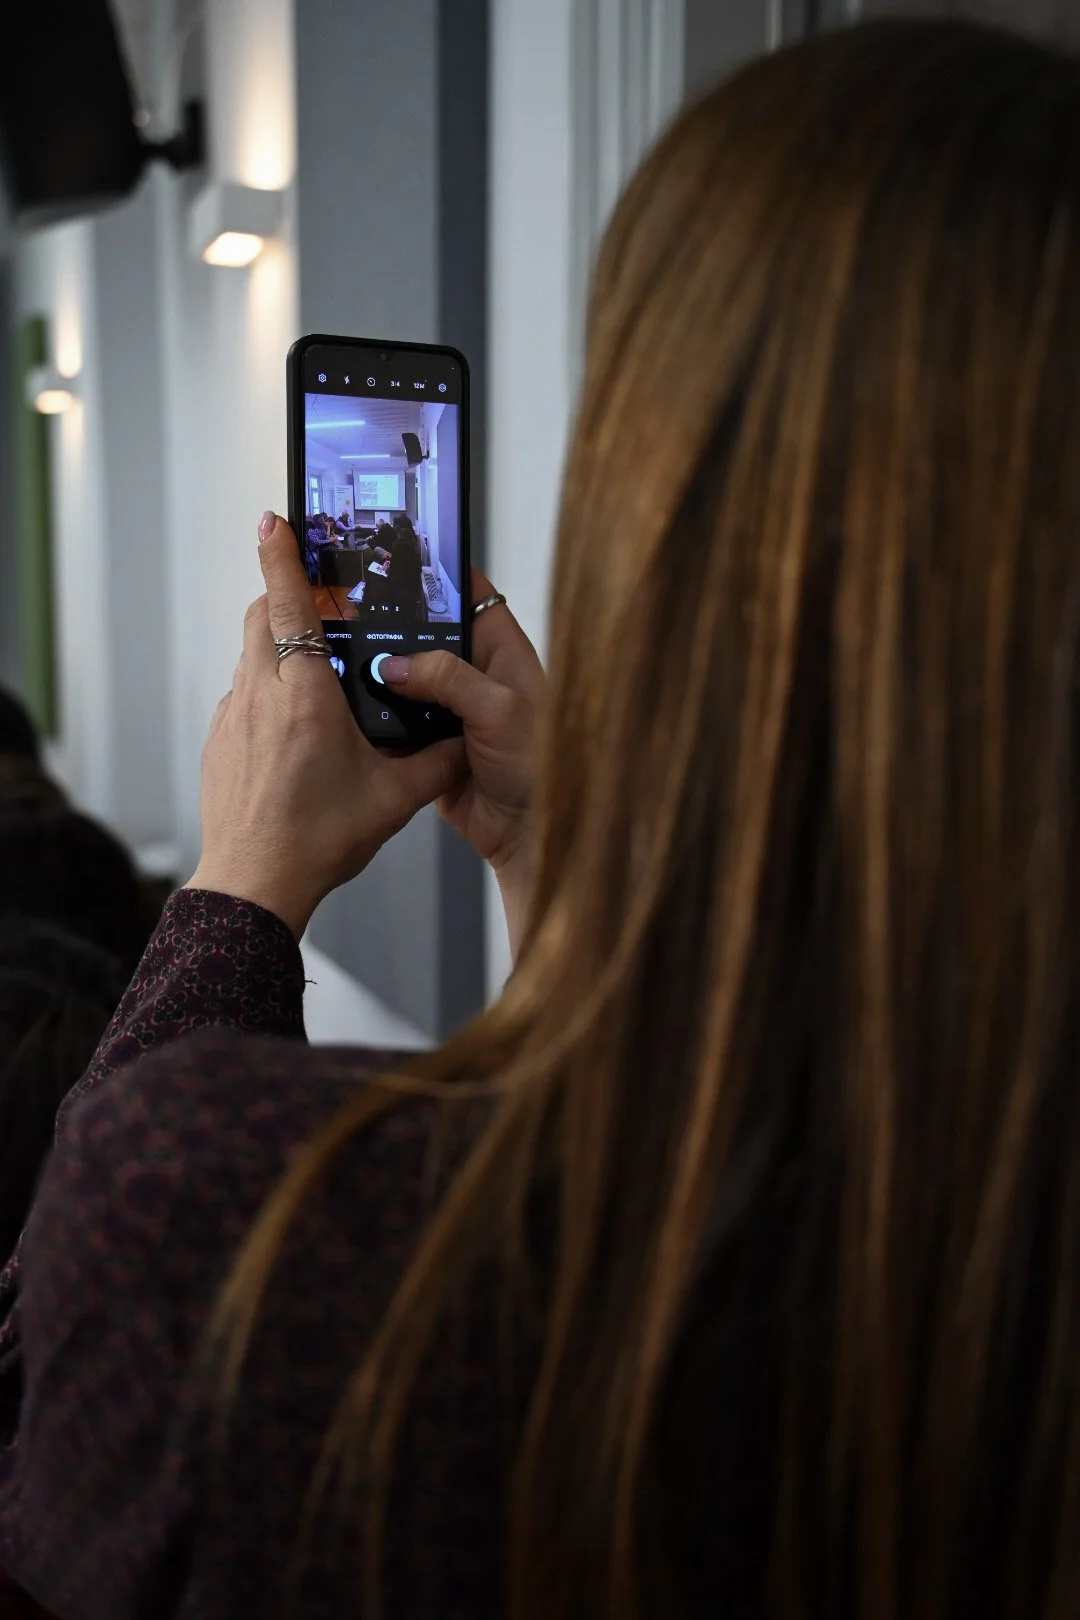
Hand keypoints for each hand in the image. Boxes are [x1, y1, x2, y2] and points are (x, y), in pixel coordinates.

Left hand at [185, 514, 466, 937]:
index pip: (288, 605)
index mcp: (305, 699)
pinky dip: (268, 689)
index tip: (275, 520)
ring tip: (316, 668)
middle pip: (262, 617)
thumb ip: (438, 762)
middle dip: (285, 595)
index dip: (282, 556)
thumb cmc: (316, 843)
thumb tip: (468, 742)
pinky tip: (297, 726)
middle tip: (317, 594)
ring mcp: (233, 718)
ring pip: (250, 655)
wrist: (253, 886)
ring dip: (279, 646)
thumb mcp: (395, 800)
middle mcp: (260, 697)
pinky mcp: (220, 742)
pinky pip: (243, 695)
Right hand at [377, 568, 544, 957]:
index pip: (472, 597)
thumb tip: (395, 663)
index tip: (404, 552)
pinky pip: (397, 720)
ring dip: (381, 672)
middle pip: (428, 635)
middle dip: (396, 624)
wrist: (530, 834)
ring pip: (407, 678)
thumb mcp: (499, 709)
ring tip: (340, 647)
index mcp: (503, 653)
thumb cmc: (540, 767)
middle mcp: (476, 676)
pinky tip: (349, 701)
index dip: (442, 573)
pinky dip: (377, 715)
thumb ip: (448, 677)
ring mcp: (451, 710)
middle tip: (353, 603)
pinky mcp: (429, 743)